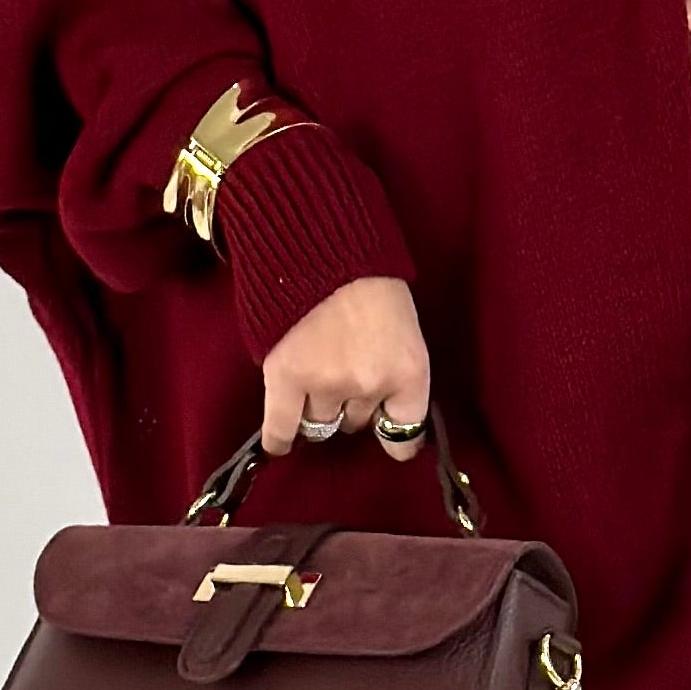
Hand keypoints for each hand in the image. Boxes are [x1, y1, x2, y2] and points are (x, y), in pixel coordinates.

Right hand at [260, 272, 431, 458]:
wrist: (322, 244)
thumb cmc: (368, 278)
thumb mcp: (403, 327)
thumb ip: (396, 371)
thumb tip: (381, 414)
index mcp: (409, 371)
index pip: (406, 430)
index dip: (397, 439)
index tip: (391, 442)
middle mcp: (371, 385)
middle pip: (356, 422)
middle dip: (350, 403)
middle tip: (340, 370)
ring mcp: (327, 385)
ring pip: (320, 424)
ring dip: (317, 407)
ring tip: (311, 377)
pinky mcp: (287, 379)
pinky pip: (282, 427)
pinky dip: (281, 439)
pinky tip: (280, 444)